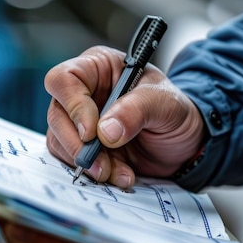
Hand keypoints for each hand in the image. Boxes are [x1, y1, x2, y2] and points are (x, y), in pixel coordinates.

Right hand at [45, 45, 206, 187]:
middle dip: (77, 144)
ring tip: (116, 172)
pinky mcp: (83, 147)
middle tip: (101, 163)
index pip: (65, 79)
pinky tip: (119, 175)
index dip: (73, 106)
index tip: (92, 132)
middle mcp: (83, 92)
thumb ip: (137, 110)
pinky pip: (72, 161)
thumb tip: (105, 132)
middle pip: (57, 114)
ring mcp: (80, 121)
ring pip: (60, 141)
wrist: (185, 143)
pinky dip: (94, 173)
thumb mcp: (166, 103)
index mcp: (98, 68)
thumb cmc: (175, 110)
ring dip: (86, 162)